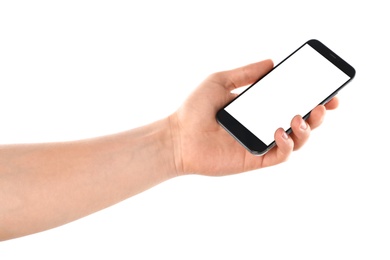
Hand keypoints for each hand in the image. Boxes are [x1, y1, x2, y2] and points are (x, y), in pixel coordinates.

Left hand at [169, 59, 338, 175]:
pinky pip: (280, 156)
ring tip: (300, 116)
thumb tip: (271, 62)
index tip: (327, 91)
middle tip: (324, 104)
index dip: (311, 98)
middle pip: (299, 123)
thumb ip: (245, 73)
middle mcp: (261, 127)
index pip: (289, 103)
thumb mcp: (220, 81)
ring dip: (306, 130)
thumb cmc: (194, 110)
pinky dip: (286, 144)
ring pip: (295, 141)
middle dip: (317, 115)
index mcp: (256, 109)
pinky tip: (279, 131)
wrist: (178, 137)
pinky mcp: (254, 159)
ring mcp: (259, 144)